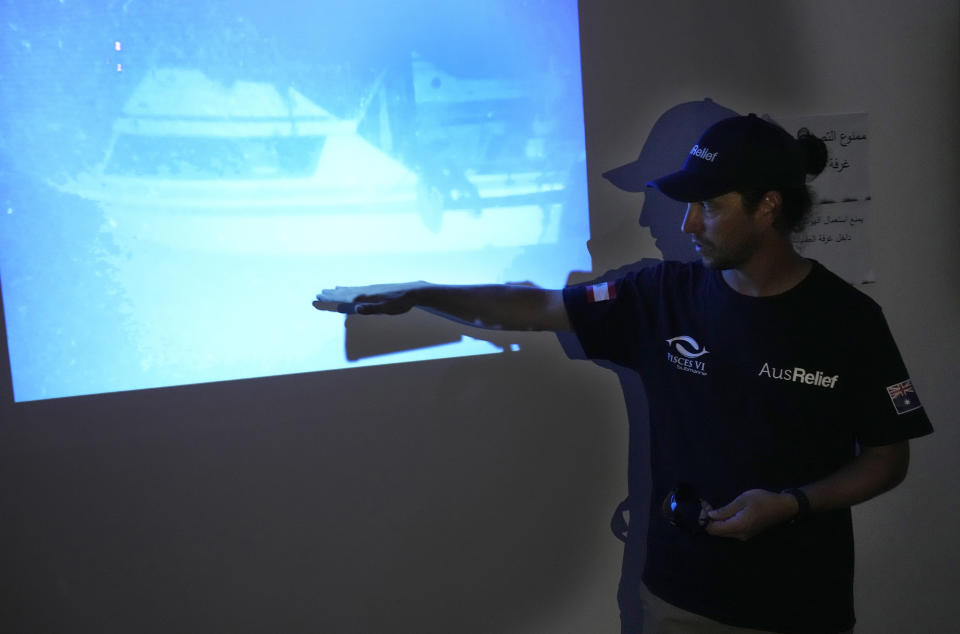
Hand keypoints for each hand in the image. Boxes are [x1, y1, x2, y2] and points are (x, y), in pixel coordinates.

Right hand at [313, 282, 428, 314]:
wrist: (412, 292)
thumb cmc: (400, 303)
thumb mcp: (387, 309)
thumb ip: (372, 309)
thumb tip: (357, 308)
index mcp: (366, 297)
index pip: (345, 298)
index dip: (331, 299)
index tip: (319, 297)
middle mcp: (365, 291)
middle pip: (344, 293)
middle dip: (331, 294)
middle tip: (317, 294)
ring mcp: (369, 290)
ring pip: (350, 290)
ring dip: (338, 291)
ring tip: (328, 290)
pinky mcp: (374, 290)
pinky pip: (357, 290)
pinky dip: (348, 289)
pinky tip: (348, 289)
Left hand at [704, 489, 796, 540]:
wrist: (783, 508)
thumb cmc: (763, 500)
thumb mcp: (742, 500)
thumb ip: (726, 509)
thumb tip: (710, 515)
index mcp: (738, 526)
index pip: (712, 529)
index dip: (705, 518)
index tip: (705, 505)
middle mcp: (739, 535)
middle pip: (716, 532)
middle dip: (709, 520)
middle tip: (708, 505)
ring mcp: (744, 536)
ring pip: (723, 532)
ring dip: (716, 521)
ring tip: (715, 507)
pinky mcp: (747, 534)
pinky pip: (730, 531)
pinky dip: (724, 523)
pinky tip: (725, 512)